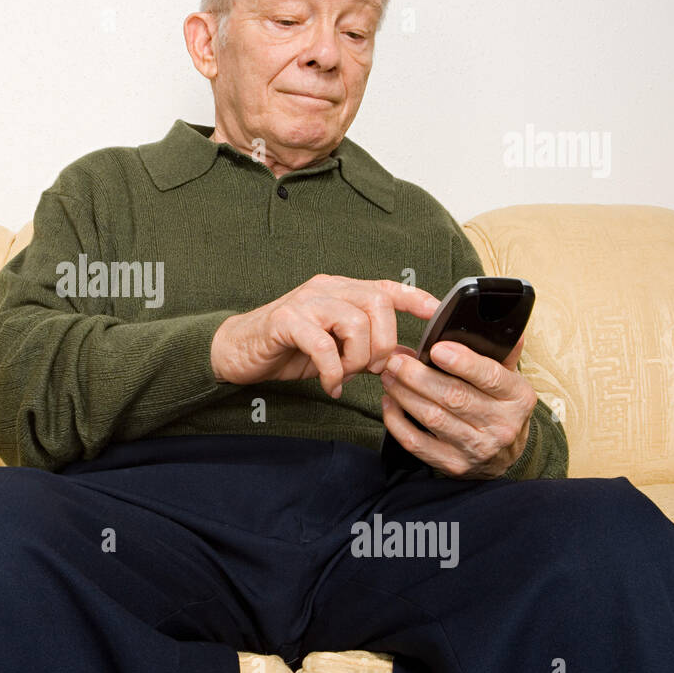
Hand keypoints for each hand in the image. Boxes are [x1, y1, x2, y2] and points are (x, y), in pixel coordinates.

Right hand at [210, 275, 440, 396]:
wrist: (238, 351)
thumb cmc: (288, 348)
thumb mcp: (336, 348)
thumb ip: (369, 348)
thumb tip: (407, 357)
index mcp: (340, 290)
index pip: (385, 287)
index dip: (415, 297)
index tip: (435, 312)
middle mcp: (326, 289)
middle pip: (377, 304)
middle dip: (383, 343)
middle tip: (372, 368)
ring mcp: (305, 302)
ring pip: (354, 322)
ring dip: (357, 359)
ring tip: (344, 375)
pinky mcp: (286, 320)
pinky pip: (323, 344)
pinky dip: (333, 371)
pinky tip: (330, 385)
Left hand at [379, 332, 535, 478]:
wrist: (505, 458)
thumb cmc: (500, 408)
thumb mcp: (510, 380)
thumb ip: (501, 352)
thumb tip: (494, 320)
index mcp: (518, 397)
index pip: (491, 377)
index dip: (463, 362)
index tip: (438, 348)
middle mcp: (501, 425)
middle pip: (454, 397)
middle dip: (418, 376)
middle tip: (396, 359)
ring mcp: (476, 448)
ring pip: (432, 418)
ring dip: (404, 393)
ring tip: (389, 375)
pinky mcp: (453, 465)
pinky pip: (417, 443)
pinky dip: (397, 422)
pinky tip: (389, 403)